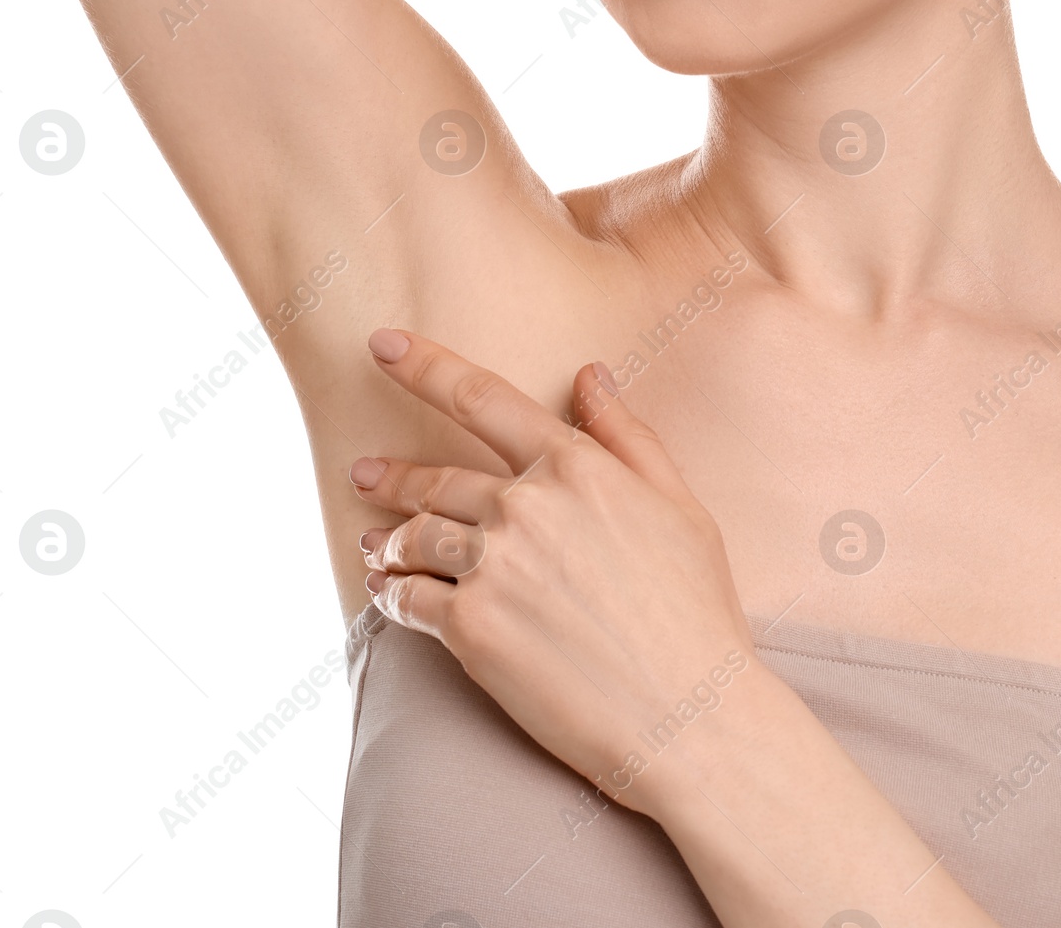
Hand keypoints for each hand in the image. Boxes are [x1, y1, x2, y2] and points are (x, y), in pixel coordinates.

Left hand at [348, 328, 757, 817]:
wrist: (690, 717)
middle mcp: (526, 505)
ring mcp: (493, 566)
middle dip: (393, 474)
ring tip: (379, 546)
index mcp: (576, 467)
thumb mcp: (681, 507)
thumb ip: (628, 436)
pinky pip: (407, 598)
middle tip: (365, 472)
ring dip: (390, 539)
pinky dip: (391, 594)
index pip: (482, 398)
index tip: (382, 343)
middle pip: (437, 478)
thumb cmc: (696, 612)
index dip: (425, 365)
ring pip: (415, 537)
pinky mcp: (470, 628)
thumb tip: (589, 375)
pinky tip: (389, 594)